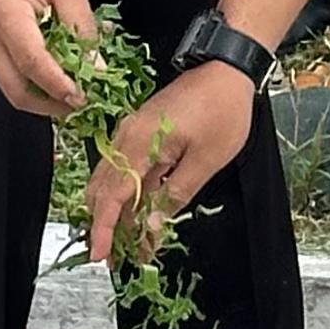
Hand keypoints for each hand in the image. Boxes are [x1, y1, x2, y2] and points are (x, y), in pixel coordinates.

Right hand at [0, 0, 98, 120]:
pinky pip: (9, 79)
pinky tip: (56, 81)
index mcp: (6, 15)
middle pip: (17, 89)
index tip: (84, 97)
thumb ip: (82, 26)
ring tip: (73, 95)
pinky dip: (33, 86)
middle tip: (81, 105)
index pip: (33, 62)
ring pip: (12, 90)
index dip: (59, 85)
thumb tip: (96, 66)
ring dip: (43, 99)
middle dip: (51, 104)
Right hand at [90, 60, 257, 266]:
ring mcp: (133, 134)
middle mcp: (127, 137)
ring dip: (121, 215)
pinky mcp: (143, 133)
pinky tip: (143, 218)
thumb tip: (151, 225)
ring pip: (115, 182)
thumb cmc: (223, 110)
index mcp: (140, 142)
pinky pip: (129, 170)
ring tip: (131, 247)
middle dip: (108, 227)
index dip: (104, 228)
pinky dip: (132, 196)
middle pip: (105, 190)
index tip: (101, 255)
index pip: (113, 194)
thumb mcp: (206, 160)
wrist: (228, 69)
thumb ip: (176, 194)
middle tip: (117, 259)